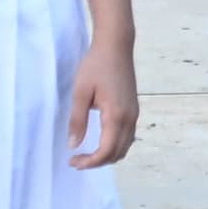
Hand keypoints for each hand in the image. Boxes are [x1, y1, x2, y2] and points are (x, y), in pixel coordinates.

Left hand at [62, 34, 138, 166]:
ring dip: (108, 155)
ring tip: (88, 154)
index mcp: (116, 116)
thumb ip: (77, 120)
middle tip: (77, 160)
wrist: (116, 46)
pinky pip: (128, 136)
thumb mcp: (80, 92)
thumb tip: (73, 145)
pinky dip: (115, 146)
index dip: (90, 162)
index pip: (106, 151)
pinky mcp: (134, 109)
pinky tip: (101, 140)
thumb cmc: (96, 65)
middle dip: (98, 162)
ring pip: (125, 147)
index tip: (73, 162)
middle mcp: (129, 118)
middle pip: (117, 153)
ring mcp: (134, 114)